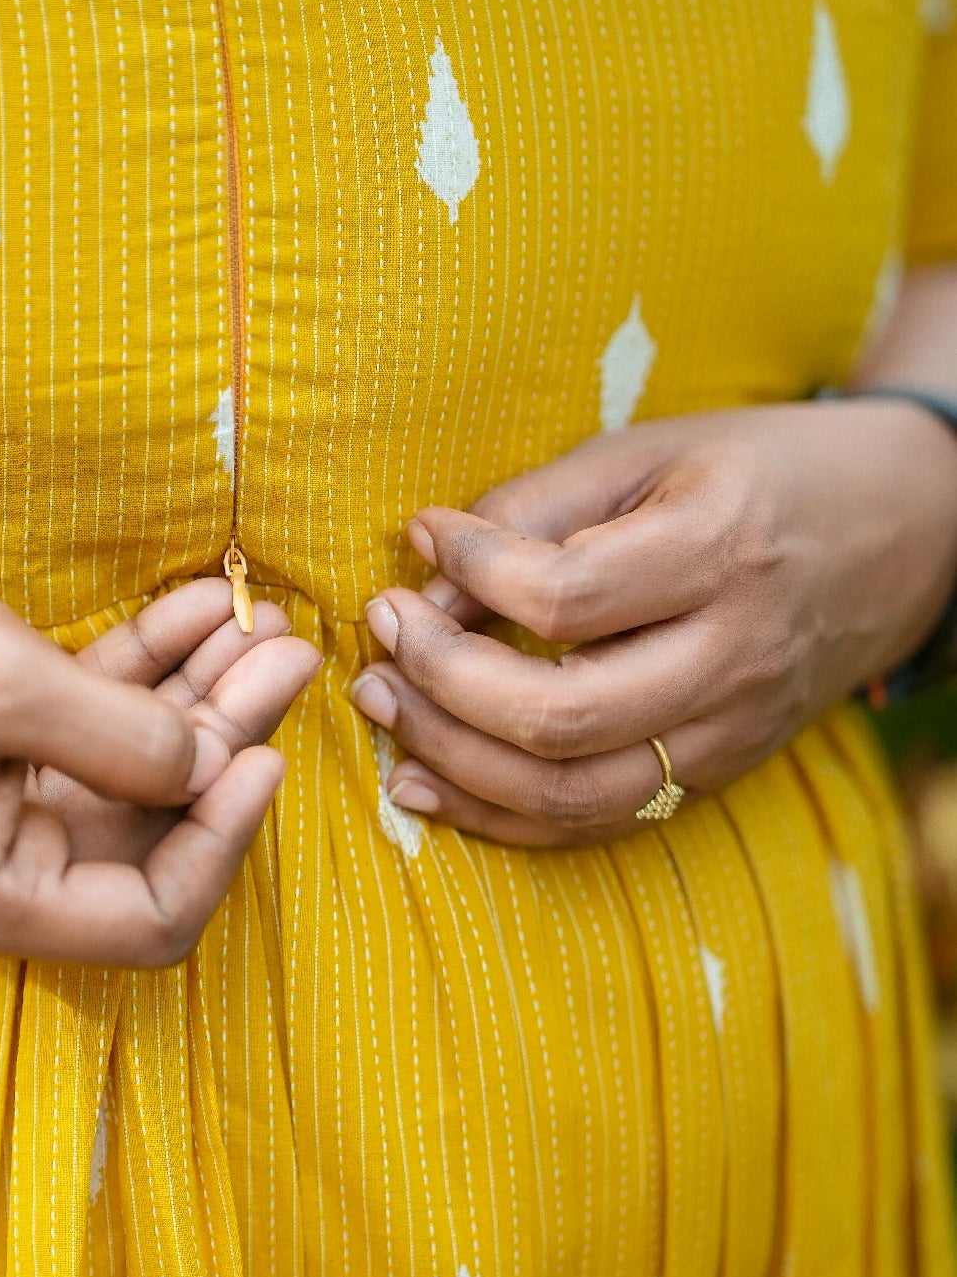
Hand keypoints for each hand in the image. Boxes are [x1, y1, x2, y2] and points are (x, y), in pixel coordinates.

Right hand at [0, 512, 319, 963]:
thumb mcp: (12, 690)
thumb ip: (132, 743)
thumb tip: (210, 766)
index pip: (147, 918)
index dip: (223, 840)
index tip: (266, 755)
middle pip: (135, 840)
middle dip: (216, 744)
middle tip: (287, 656)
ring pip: (108, 781)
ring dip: (182, 703)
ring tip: (256, 623)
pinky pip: (58, 743)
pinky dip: (119, 685)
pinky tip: (188, 613)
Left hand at [349, 401, 956, 847]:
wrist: (897, 534)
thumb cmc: (753, 475)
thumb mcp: (650, 452)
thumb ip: (535, 506)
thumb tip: (423, 565)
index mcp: (720, 551)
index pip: (566, 595)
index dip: (471, 576)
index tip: (422, 544)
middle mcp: (731, 656)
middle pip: (561, 715)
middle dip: (442, 686)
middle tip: (380, 640)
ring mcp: (728, 731)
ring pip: (570, 792)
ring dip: (453, 761)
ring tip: (382, 707)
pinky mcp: (715, 776)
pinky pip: (592, 825)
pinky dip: (496, 817)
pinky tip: (426, 782)